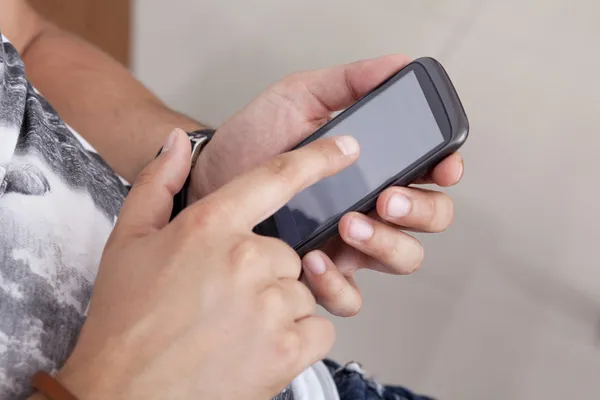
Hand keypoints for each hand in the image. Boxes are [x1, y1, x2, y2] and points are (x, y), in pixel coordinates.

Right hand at [55, 129, 356, 398]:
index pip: (277, 178)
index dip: (319, 158)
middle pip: (288, 253)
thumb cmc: (125, 323)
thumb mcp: (128, 240)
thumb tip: (178, 143)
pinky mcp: (286, 350)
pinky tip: (257, 347)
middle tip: (225, 299)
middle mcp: (245, 260)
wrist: (125, 394)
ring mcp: (269, 306)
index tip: (346, 148)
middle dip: (266, 274)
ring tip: (234, 328)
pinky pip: (318, 328)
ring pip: (303, 291)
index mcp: (210, 227)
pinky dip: (297, 338)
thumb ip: (158, 183)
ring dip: (279, 308)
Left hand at [191, 55, 463, 316]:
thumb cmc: (255, 138)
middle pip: (430, 218)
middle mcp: (370, 204)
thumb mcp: (299, 99)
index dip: (448, 169)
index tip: (444, 166)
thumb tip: (397, 64)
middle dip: (420, 210)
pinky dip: (339, 283)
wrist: (211, 177)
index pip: (430, 171)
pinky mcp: (320, 273)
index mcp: (374, 164)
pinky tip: (314, 259)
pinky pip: (350, 296)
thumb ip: (348, 83)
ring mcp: (349, 242)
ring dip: (385, 244)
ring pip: (402, 258)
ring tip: (348, 224)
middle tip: (387, 198)